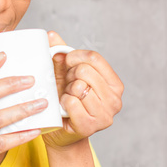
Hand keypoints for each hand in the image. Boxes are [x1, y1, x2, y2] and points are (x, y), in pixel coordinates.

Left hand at [43, 31, 123, 149]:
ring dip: (66, 91)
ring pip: (79, 87)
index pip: (94, 57)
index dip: (74, 57)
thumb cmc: (64, 101)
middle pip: (85, 71)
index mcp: (114, 83)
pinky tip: (64, 109)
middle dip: (69, 77)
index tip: (66, 64)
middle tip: (67, 88)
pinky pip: (71, 102)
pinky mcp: (91, 126)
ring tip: (67, 99)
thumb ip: (60, 53)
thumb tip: (50, 34)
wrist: (60, 132)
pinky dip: (62, 103)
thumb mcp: (64, 74)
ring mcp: (105, 114)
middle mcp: (115, 99)